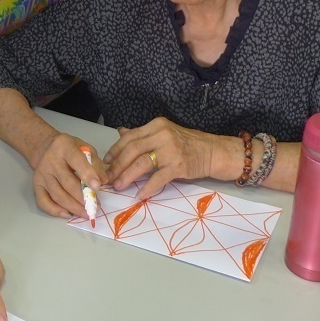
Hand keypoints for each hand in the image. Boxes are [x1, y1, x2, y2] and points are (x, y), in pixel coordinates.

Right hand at [32, 133, 107, 217]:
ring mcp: (42, 174)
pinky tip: (68, 213)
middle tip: (95, 206)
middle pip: (67, 183)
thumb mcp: (85, 148)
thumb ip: (95, 164)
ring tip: (86, 213)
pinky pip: (43, 201)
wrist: (44, 148)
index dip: (87, 174)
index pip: (76, 161)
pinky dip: (55, 211)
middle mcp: (51, 160)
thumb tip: (103, 181)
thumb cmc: (69, 149)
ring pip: (57, 195)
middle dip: (83, 197)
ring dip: (73, 207)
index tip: (97, 187)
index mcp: (64, 147)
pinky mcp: (36, 184)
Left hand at [105, 117, 225, 198]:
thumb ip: (143, 134)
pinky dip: (147, 188)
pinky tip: (139, 195)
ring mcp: (171, 150)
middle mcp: (162, 135)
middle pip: (132, 150)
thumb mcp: (163, 132)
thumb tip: (121, 132)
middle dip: (117, 165)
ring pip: (142, 163)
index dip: (115, 150)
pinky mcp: (179, 166)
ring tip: (118, 185)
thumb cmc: (187, 144)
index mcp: (156, 125)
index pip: (129, 137)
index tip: (105, 161)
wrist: (213, 152)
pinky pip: (158, 178)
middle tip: (108, 177)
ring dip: (127, 176)